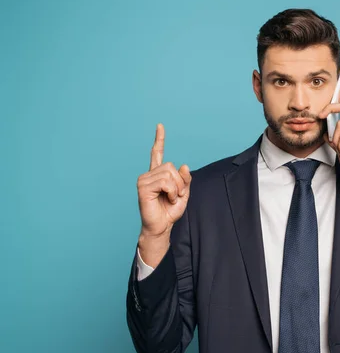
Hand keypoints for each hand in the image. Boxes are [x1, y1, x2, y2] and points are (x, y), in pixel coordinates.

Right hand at [136, 124, 191, 261]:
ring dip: (176, 189)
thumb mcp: (183, 193)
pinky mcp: (143, 187)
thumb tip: (183, 166)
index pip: (157, 153)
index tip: (160, 125)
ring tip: (170, 198)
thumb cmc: (169, 211)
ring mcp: (144, 180)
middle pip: (171, 166)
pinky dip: (171, 192)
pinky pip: (165, 182)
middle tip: (175, 195)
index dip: (159, 139)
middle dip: (180, 182)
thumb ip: (185, 180)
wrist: (161, 227)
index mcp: (157, 174)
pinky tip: (167, 199)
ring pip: (169, 174)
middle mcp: (149, 174)